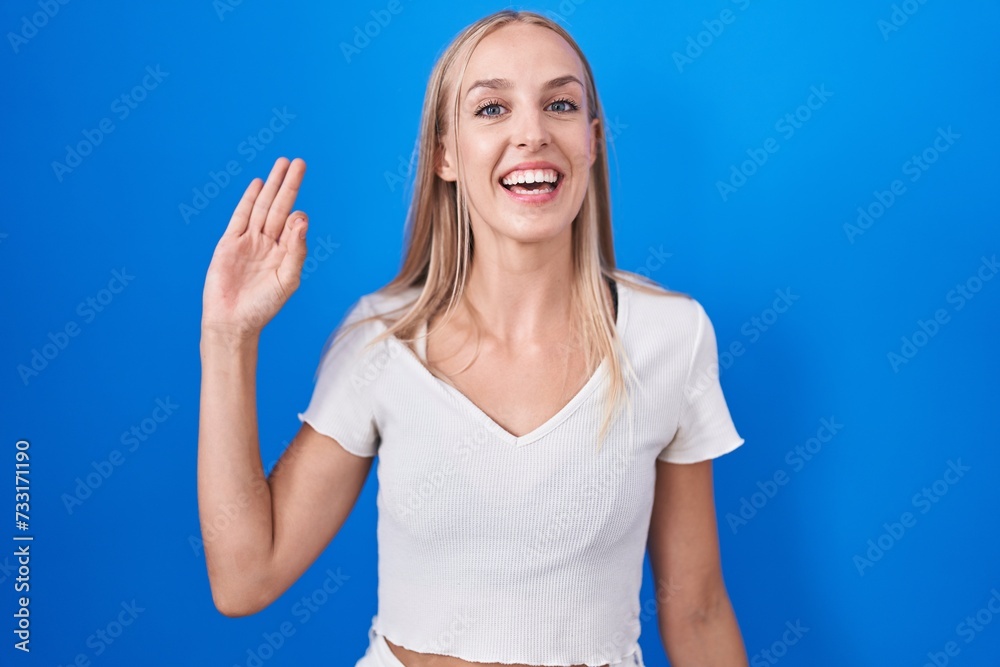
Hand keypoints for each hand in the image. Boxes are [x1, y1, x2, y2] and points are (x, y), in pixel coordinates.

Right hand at [202, 157, 308, 338]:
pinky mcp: (229, 243)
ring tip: (282, 164)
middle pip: (280, 207)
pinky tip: (259, 184)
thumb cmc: (263, 307)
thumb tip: (301, 221)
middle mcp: (268, 244)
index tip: (298, 216)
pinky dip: (249, 200)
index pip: (295, 226)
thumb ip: (296, 250)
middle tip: (299, 162)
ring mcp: (248, 242)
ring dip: (272, 186)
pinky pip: (241, 217)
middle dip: (289, 185)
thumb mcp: (287, 280)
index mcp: (285, 254)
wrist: (232, 321)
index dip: (297, 217)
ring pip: (262, 207)